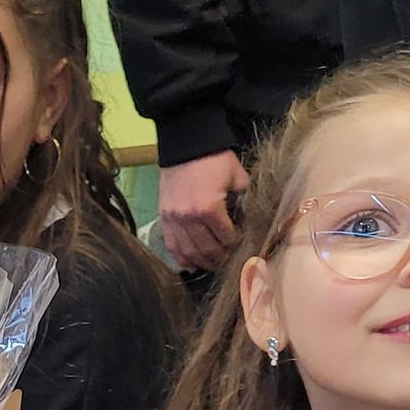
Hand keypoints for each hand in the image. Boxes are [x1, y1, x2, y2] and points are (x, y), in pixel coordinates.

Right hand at [155, 149, 248, 273]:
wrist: (186, 144)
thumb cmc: (214, 159)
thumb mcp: (237, 176)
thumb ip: (243, 198)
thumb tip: (245, 215)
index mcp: (210, 208)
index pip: (225, 237)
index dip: (235, 244)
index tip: (240, 245)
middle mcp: (190, 218)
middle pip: (207, 249)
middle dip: (219, 258)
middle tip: (228, 261)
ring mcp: (174, 219)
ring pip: (188, 251)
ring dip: (202, 262)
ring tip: (211, 265)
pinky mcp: (164, 216)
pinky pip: (171, 244)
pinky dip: (180, 257)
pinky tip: (189, 265)